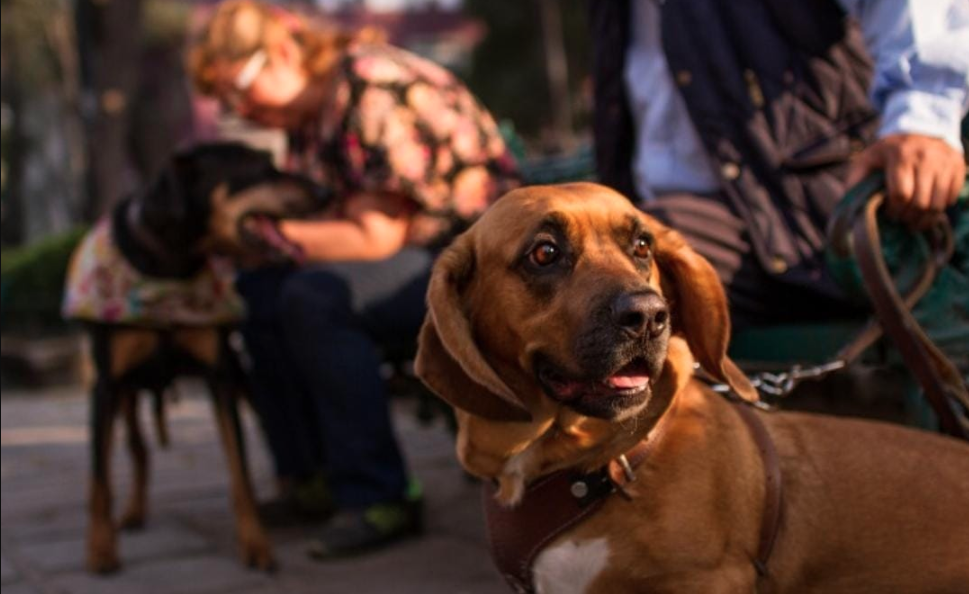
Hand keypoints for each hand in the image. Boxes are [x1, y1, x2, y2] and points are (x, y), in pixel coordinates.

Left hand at [845, 134, 965, 229]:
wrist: (920, 128)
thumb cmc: (887, 152)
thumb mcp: (866, 160)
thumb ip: (855, 181)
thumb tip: (849, 206)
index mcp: (900, 155)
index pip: (901, 194)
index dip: (894, 210)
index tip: (890, 214)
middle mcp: (925, 157)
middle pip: (920, 202)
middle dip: (909, 218)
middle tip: (903, 221)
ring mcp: (945, 161)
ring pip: (938, 203)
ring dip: (925, 218)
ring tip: (915, 222)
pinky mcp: (958, 166)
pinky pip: (951, 196)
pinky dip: (940, 208)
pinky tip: (928, 209)